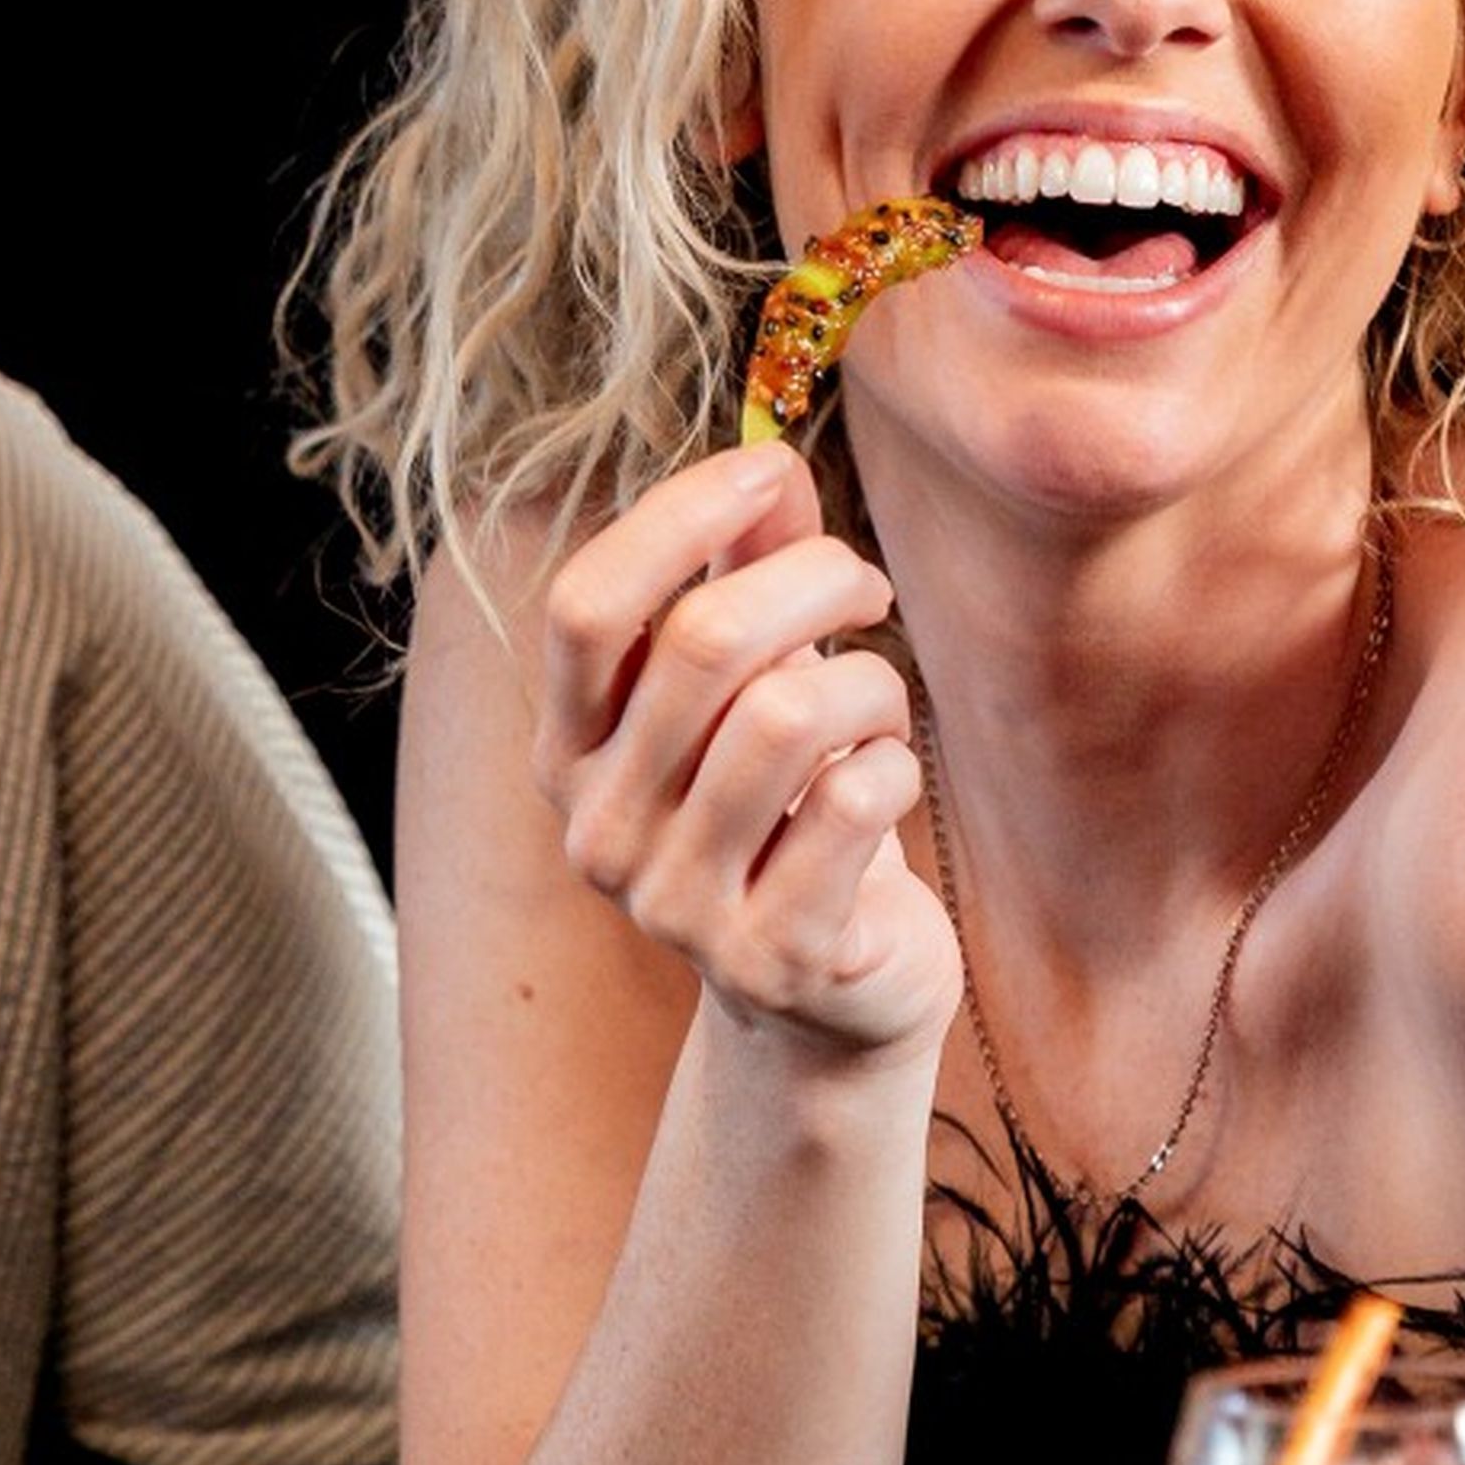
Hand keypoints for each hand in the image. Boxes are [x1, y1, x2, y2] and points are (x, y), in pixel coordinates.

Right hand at [534, 442, 954, 1062]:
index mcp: (567, 753)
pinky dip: (897, 767)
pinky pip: (856, 801)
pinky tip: (887, 787)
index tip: (770, 472)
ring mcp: (677, 906)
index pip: (587, 606)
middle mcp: (600, 832)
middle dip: (816, 579)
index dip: (679, 517)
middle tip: (868, 588)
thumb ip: (745, 577)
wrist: (829, 998)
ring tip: (880, 704)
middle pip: (704, 644)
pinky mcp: (772, 957)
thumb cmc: (787, 818)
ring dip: (871, 682)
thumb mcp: (753, 690)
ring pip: (793, 715)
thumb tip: (771, 466)